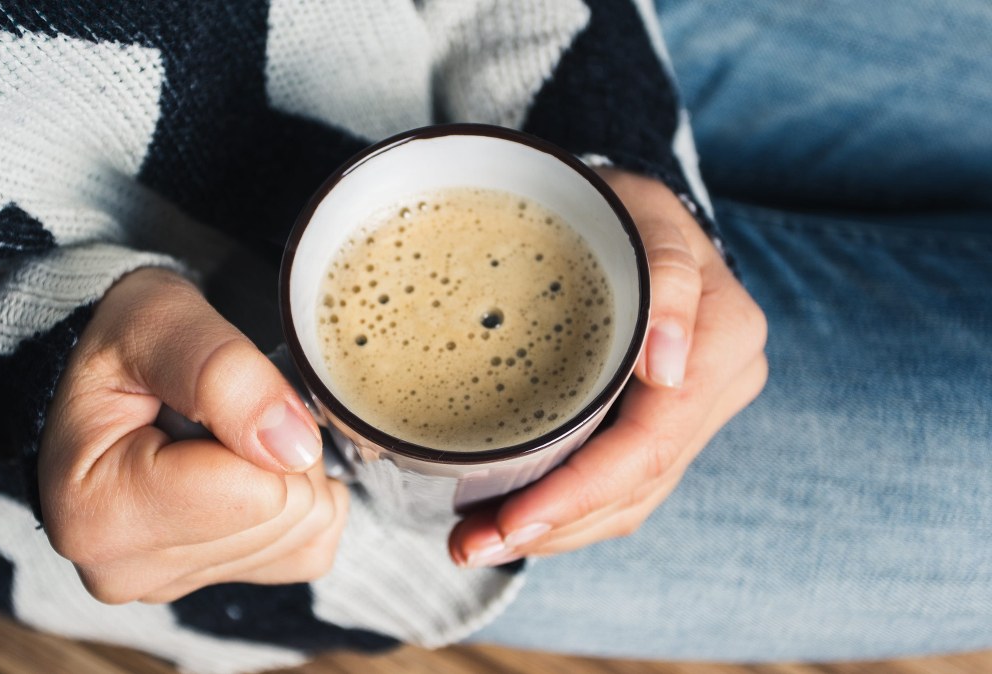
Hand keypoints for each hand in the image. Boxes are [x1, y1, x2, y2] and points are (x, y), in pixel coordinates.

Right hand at [39, 268, 348, 602]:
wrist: (105, 372)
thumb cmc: (122, 343)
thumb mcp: (159, 320)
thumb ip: (222, 374)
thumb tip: (295, 447)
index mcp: (94, 515)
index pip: (255, 493)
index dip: (260, 427)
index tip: (207, 397)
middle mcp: (122, 570)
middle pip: (285, 519)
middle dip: (277, 452)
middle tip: (221, 412)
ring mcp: (166, 585)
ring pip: (302, 535)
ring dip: (285, 472)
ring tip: (223, 434)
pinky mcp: (208, 584)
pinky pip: (307, 551)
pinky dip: (296, 502)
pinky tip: (246, 467)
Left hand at [449, 168, 767, 566]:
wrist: (624, 209)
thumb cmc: (616, 206)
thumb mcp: (638, 213)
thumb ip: (664, 274)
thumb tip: (667, 369)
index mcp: (723, 339)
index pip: (650, 445)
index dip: (579, 494)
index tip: (508, 521)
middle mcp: (717, 384)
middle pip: (637, 487)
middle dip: (553, 526)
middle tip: (468, 545)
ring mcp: (692, 410)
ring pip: (629, 500)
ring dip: (554, 531)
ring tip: (475, 541)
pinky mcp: (661, 423)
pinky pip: (622, 486)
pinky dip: (567, 511)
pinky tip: (512, 518)